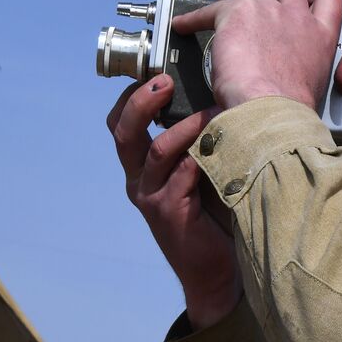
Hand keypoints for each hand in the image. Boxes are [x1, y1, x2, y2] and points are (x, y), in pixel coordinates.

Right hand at [108, 74, 241, 329]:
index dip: (131, 95)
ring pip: (157, 150)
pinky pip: (180, 177)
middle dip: (142, 101)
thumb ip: (199, 140)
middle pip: (123, 132)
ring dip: (186, 126)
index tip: (155, 70)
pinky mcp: (169, 215)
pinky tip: (222, 147)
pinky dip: (199, 158)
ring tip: (213, 113)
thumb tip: (219, 95)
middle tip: (165, 81)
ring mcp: (151, 198)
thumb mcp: (201, 169)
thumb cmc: (216, 215)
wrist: (219, 272)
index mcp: (142, 166)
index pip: (120, 122)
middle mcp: (139, 180)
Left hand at [174, 0, 341, 109]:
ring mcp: (269, 11)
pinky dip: (194, 17)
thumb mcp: (310, 86)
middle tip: (258, 3)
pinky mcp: (237, 13)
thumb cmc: (289, 112)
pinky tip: (184, 24)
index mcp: (321, 36)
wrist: (272, 112)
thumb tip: (279, 84)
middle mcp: (298, 17)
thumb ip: (299, 71)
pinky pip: (211, 9)